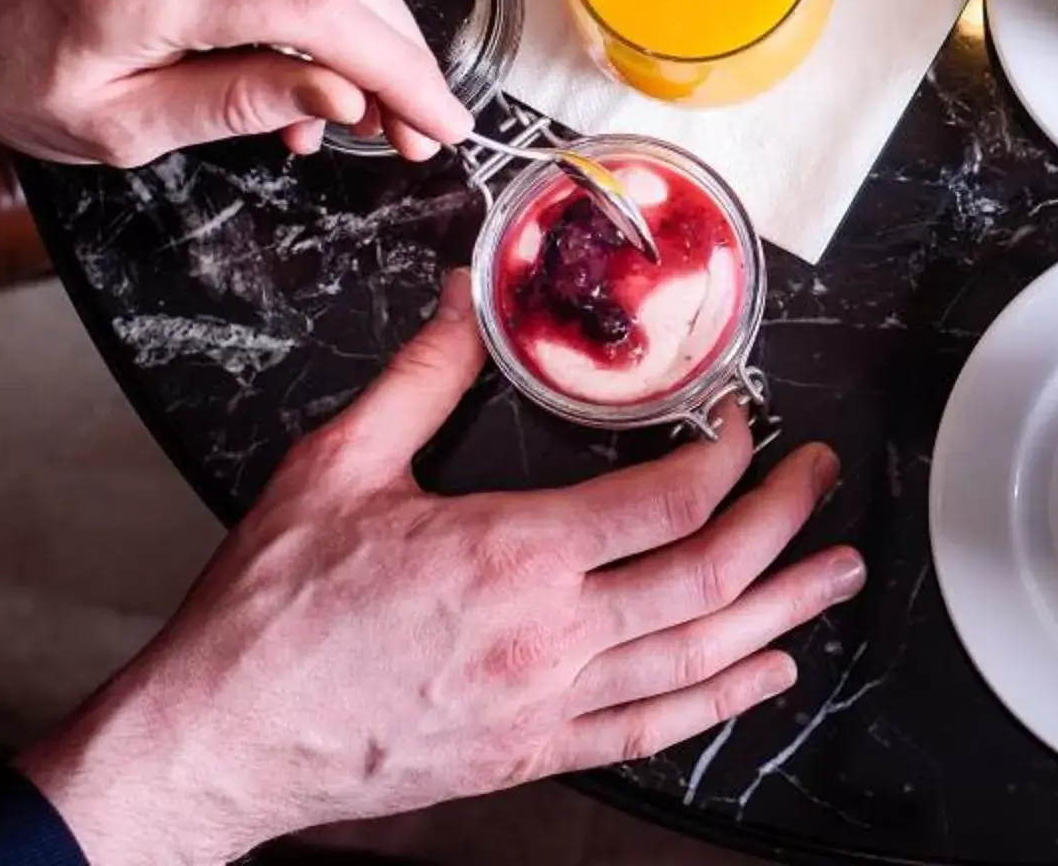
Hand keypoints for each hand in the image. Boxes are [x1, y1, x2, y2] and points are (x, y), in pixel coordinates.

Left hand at [0, 0, 471, 165]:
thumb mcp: (110, 127)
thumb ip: (236, 104)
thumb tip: (340, 99)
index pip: (318, 6)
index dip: (399, 66)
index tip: (438, 120)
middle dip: (401, 44)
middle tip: (415, 119)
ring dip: (375, 10)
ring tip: (371, 92)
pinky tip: (323, 40)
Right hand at [20, 273, 863, 865]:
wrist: (219, 736)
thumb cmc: (269, 611)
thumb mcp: (336, 464)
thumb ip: (420, 377)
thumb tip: (465, 300)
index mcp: (511, 555)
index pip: (666, 501)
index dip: (726, 456)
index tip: (740, 422)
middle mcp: (547, 638)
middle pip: (707, 578)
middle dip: (784, 521)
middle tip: (823, 478)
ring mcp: (544, 707)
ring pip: (699, 661)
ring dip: (783, 612)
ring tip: (838, 574)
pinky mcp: (529, 756)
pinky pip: (650, 730)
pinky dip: (720, 702)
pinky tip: (763, 675)